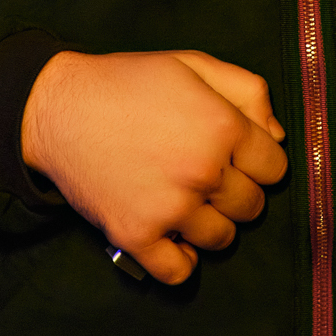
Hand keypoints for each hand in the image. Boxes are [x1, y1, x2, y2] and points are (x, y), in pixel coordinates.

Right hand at [21, 48, 287, 284]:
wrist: (58, 108)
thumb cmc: (129, 83)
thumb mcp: (193, 64)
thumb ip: (247, 91)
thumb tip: (277, 136)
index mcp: (222, 126)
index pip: (276, 169)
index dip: (258, 161)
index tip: (236, 157)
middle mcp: (202, 171)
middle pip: (252, 207)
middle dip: (236, 192)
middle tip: (205, 176)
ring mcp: (170, 208)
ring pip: (222, 239)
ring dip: (210, 224)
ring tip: (184, 200)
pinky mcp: (136, 235)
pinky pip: (179, 272)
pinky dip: (179, 259)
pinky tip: (170, 235)